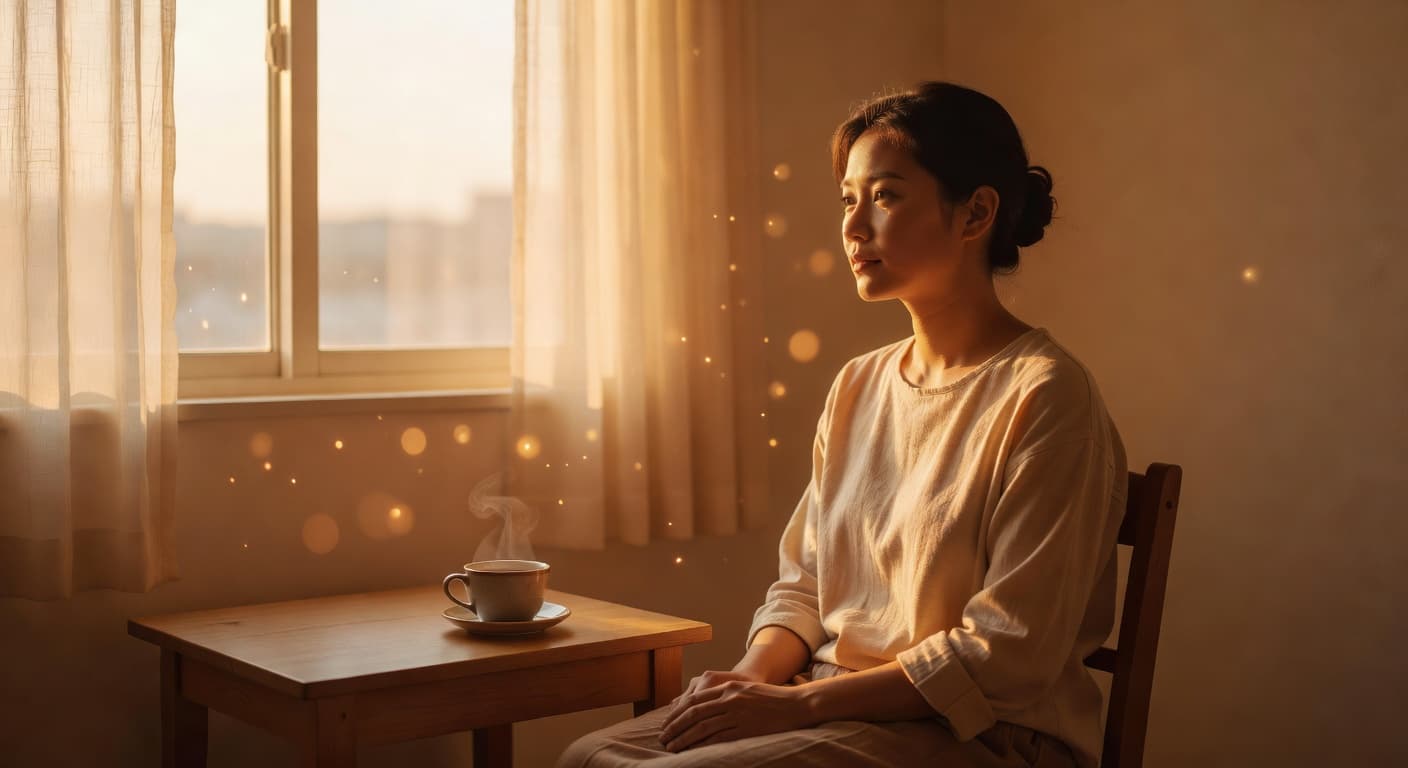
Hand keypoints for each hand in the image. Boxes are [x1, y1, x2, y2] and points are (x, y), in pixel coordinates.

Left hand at [658, 672, 814, 751]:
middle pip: (693, 714)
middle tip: (662, 738)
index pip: (694, 701)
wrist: (797, 705)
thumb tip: (705, 709)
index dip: (677, 713)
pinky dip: (701, 746)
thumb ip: (726, 697)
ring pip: (702, 727)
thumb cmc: (772, 699)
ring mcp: (737, 713)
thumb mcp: (746, 691)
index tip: (667, 724)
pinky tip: (692, 752)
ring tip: (671, 748)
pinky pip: (718, 739)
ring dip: (683, 739)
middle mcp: (729, 698)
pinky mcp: (746, 729)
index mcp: (728, 688)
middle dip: (674, 727)